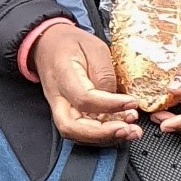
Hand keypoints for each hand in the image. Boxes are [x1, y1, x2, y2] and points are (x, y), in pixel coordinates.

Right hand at [32, 22, 141, 145]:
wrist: (48, 44)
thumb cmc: (70, 43)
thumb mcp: (94, 46)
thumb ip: (104, 73)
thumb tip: (114, 99)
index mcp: (63, 74)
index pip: (84, 98)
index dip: (110, 105)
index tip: (132, 102)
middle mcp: (57, 96)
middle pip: (72, 126)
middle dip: (102, 133)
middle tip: (127, 128)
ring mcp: (59, 107)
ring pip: (75, 133)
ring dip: (104, 138)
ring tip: (130, 131)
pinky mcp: (67, 112)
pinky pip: (81, 130)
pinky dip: (101, 135)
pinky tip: (120, 129)